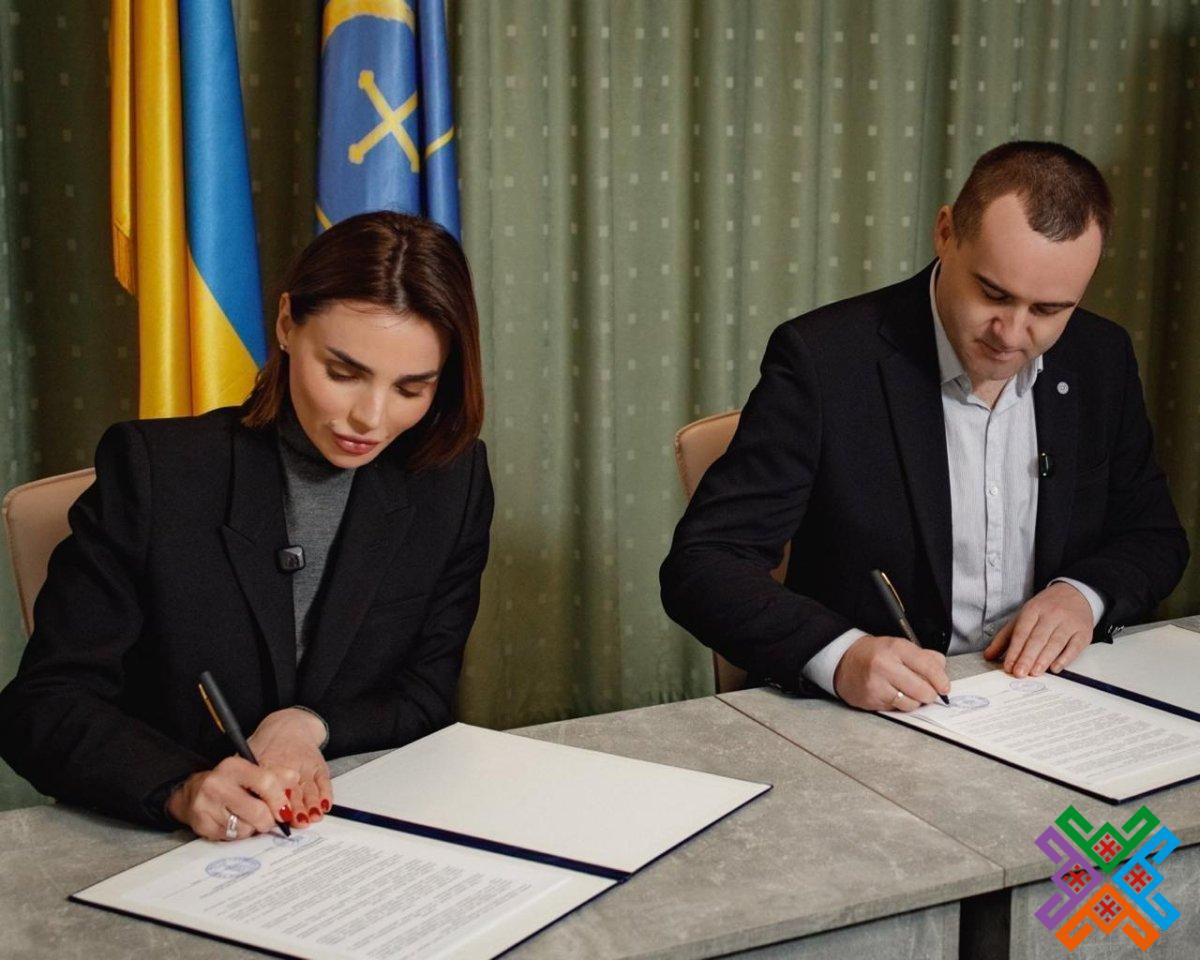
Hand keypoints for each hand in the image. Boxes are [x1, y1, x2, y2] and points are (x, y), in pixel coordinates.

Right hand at [166, 757, 297, 840]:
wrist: (192, 793)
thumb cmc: (230, 782)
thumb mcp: (250, 772)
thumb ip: (275, 775)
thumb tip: (294, 779)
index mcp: (233, 766)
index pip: (265, 782)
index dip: (280, 799)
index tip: (285, 810)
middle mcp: (216, 784)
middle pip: (257, 811)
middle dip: (268, 820)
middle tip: (269, 820)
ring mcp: (206, 806)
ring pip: (245, 828)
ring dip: (253, 827)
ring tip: (247, 818)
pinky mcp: (201, 825)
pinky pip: (232, 837)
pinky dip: (238, 833)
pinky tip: (234, 823)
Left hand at [248, 707, 331, 827]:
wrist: (289, 726)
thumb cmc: (266, 747)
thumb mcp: (249, 756)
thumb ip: (243, 778)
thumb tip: (234, 805)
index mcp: (267, 762)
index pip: (270, 784)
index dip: (274, 801)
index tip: (275, 816)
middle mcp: (288, 764)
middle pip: (292, 788)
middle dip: (296, 806)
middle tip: (297, 821)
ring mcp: (305, 765)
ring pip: (309, 787)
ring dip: (312, 803)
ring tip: (313, 817)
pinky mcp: (318, 766)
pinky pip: (324, 781)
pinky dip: (326, 794)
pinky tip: (325, 806)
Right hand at [833, 635, 950, 710]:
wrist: (843, 662)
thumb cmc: (875, 654)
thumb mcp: (899, 646)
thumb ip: (924, 657)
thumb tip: (942, 672)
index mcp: (896, 648)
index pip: (928, 666)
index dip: (941, 680)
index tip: (945, 687)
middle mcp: (885, 665)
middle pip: (923, 689)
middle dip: (930, 694)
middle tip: (928, 693)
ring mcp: (877, 684)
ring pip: (911, 703)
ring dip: (915, 701)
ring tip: (908, 693)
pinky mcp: (871, 699)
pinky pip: (897, 709)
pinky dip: (900, 705)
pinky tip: (893, 695)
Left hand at [983, 582, 1093, 676]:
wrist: (1074, 593)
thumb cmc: (1044, 610)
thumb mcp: (1022, 617)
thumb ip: (1005, 637)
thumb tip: (988, 656)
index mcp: (1033, 610)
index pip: (1022, 632)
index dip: (1014, 650)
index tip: (1008, 666)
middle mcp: (1052, 615)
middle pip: (1038, 638)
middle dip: (1027, 657)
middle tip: (1019, 673)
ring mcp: (1069, 623)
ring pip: (1056, 642)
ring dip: (1044, 659)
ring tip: (1034, 673)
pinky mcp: (1084, 632)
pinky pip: (1075, 646)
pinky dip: (1065, 658)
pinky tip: (1056, 668)